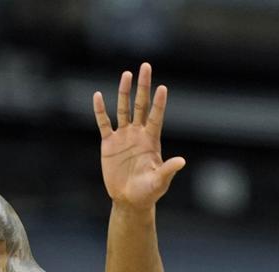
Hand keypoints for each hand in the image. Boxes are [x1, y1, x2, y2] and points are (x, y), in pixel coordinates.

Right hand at [95, 62, 184, 209]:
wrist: (129, 199)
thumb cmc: (148, 191)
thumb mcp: (160, 182)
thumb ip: (168, 170)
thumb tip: (181, 161)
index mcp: (152, 140)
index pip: (156, 116)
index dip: (159, 103)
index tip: (162, 87)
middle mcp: (138, 134)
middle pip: (141, 105)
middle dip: (143, 86)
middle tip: (145, 67)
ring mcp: (123, 137)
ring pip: (123, 109)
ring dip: (124, 92)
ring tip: (126, 74)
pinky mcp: (109, 143)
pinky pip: (103, 123)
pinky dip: (100, 110)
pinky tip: (97, 96)